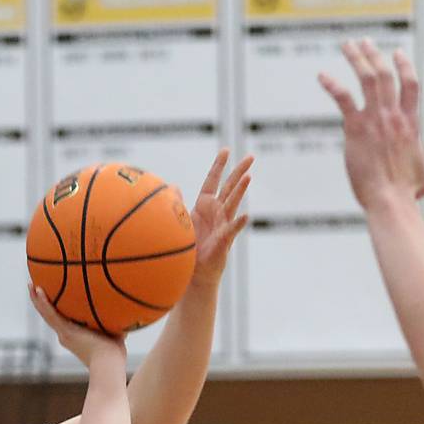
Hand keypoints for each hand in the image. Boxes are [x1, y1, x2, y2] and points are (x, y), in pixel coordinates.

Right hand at [31, 284, 126, 366]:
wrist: (108, 365)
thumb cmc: (115, 356)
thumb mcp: (116, 333)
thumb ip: (117, 321)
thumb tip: (127, 310)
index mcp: (74, 335)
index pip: (62, 319)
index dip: (55, 308)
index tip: (51, 297)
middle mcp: (65, 335)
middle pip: (50, 315)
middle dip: (42, 301)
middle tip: (35, 287)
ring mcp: (64, 334)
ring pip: (46, 314)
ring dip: (37, 299)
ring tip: (30, 284)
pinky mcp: (66, 332)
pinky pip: (51, 314)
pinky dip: (43, 303)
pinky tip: (37, 290)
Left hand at [187, 150, 252, 287]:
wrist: (195, 272)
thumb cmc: (189, 248)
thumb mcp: (180, 221)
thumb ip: (177, 203)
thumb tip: (173, 186)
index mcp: (205, 205)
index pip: (213, 180)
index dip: (219, 165)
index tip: (226, 150)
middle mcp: (217, 212)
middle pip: (230, 187)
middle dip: (239, 171)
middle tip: (251, 157)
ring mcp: (223, 224)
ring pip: (233, 203)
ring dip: (241, 190)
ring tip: (249, 176)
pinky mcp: (225, 239)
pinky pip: (233, 229)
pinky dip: (239, 223)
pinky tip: (246, 215)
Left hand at [320, 40, 423, 211]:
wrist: (390, 201)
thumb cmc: (408, 193)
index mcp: (410, 123)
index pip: (410, 84)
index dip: (404, 65)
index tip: (397, 53)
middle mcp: (393, 116)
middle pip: (386, 74)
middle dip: (375, 54)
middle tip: (365, 42)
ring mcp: (375, 120)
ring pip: (367, 78)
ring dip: (356, 58)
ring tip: (347, 45)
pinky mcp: (356, 129)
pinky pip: (343, 98)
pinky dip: (332, 84)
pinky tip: (321, 76)